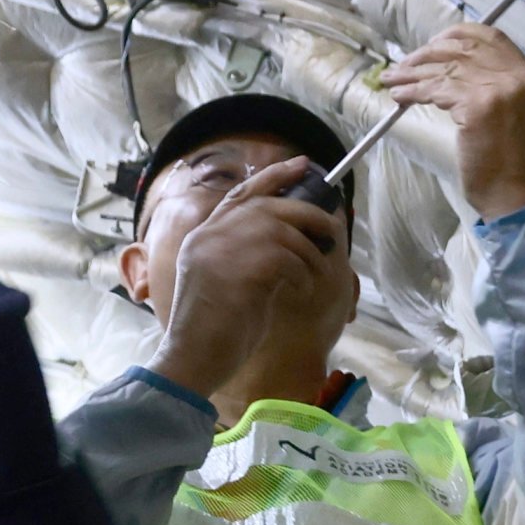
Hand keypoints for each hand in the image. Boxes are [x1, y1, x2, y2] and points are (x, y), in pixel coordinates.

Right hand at [150, 158, 347, 396]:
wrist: (193, 360)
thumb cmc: (216, 329)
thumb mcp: (228, 281)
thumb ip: (249, 255)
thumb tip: (295, 240)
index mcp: (202, 237)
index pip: (240, 194)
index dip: (274, 176)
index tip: (303, 165)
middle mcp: (208, 238)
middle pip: (268, 206)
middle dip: (308, 214)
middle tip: (331, 229)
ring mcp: (220, 253)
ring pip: (283, 232)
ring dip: (309, 254)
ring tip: (313, 275)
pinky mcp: (238, 272)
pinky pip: (286, 259)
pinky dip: (302, 275)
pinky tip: (300, 291)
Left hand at [381, 19, 524, 218]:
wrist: (516, 197)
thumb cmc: (511, 165)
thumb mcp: (512, 115)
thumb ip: (494, 88)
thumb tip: (451, 68)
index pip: (494, 37)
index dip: (460, 33)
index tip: (435, 42)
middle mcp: (518, 78)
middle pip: (465, 48)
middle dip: (429, 52)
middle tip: (406, 63)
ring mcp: (499, 91)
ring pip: (446, 68)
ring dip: (413, 72)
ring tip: (392, 79)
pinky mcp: (477, 107)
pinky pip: (436, 89)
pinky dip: (412, 91)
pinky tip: (399, 96)